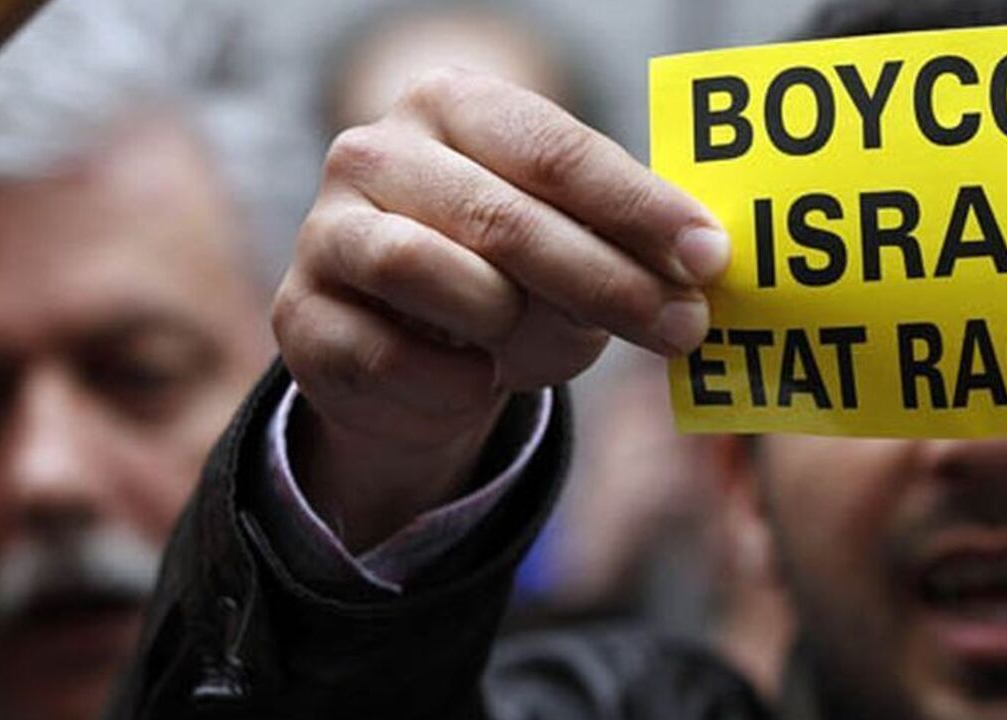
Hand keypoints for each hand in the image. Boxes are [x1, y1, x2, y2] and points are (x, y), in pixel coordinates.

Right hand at [271, 68, 728, 549]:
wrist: (408, 361)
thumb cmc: (506, 286)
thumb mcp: (571, 252)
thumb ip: (620, 244)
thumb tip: (701, 264)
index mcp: (453, 106)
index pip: (555, 150)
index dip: (638, 207)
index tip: (709, 256)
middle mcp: (376, 149)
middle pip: (502, 216)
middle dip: (608, 281)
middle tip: (681, 327)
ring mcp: (325, 228)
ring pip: (426, 269)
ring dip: (507, 323)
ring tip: (529, 343)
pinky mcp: (297, 313)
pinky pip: (387, 355)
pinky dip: (453, 381)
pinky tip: (475, 381)